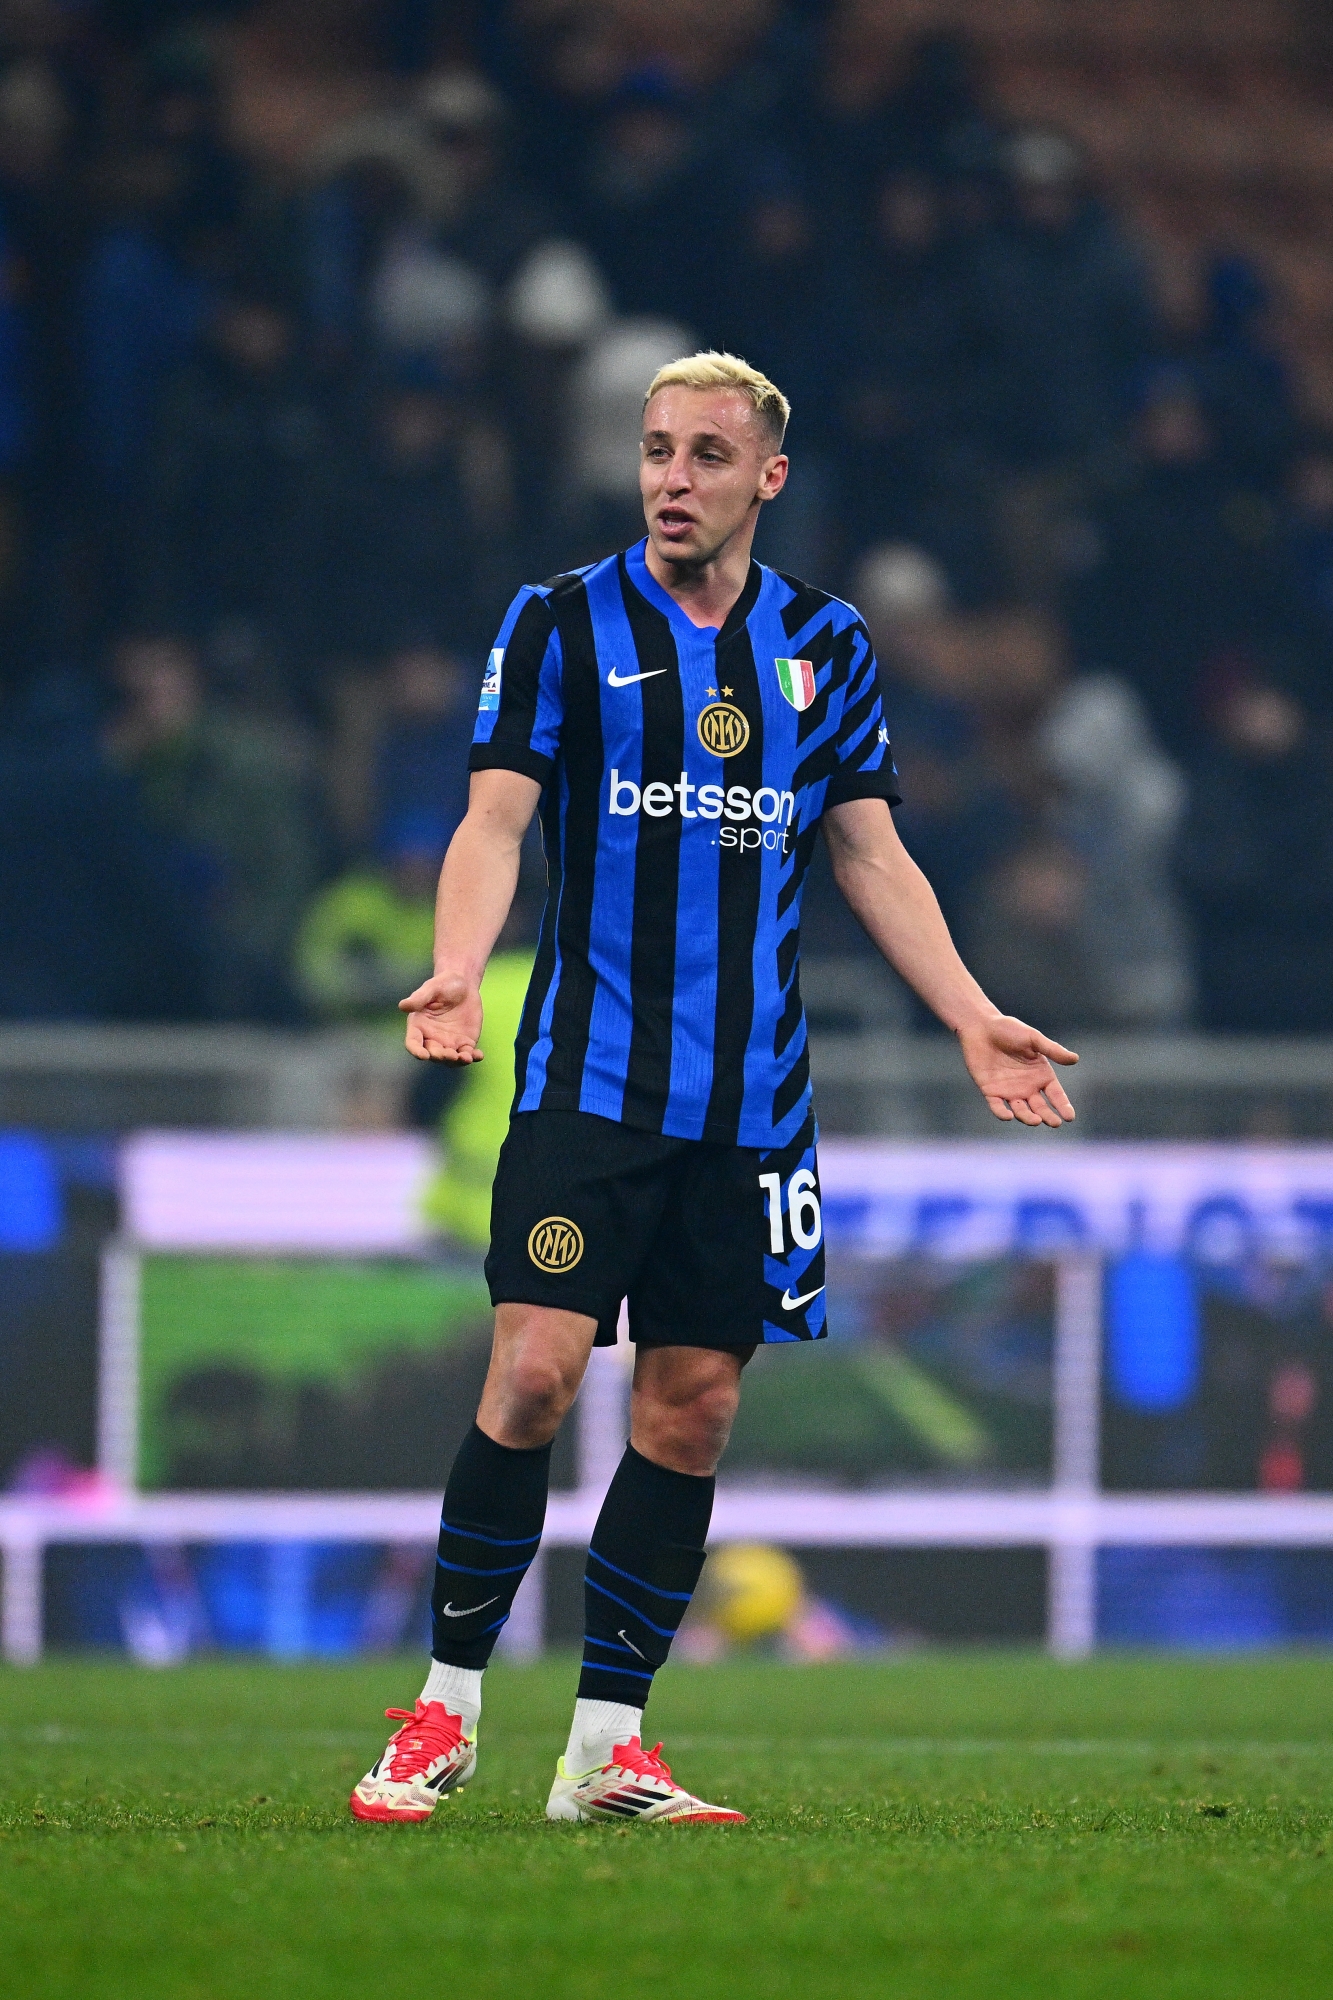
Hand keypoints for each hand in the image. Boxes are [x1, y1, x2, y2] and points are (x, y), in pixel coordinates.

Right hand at [399, 973, 483, 1062]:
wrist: (463, 985)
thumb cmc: (443, 984)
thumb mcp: (431, 988)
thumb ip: (419, 998)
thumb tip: (403, 1006)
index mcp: (419, 1026)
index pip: (413, 1043)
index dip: (416, 1051)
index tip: (423, 1055)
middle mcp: (432, 1038)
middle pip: (433, 1054)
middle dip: (440, 1056)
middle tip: (450, 1054)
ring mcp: (448, 1043)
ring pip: (450, 1059)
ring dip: (457, 1061)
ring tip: (466, 1057)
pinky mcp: (465, 1043)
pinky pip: (467, 1054)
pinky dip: (472, 1057)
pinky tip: (478, 1055)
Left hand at [957, 1014, 1076, 1126]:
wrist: (981, 1027)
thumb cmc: (1009, 1030)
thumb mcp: (1033, 1038)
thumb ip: (1052, 1050)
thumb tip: (1075, 1059)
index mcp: (1041, 1075)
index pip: (1056, 1095)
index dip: (1063, 1106)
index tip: (1069, 1117)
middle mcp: (1027, 1086)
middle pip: (1040, 1108)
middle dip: (1048, 1117)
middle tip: (1054, 1123)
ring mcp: (1009, 1091)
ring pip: (1021, 1111)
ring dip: (1028, 1118)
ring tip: (1036, 1120)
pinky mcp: (991, 1092)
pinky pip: (997, 1107)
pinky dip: (1002, 1113)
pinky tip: (1009, 1116)